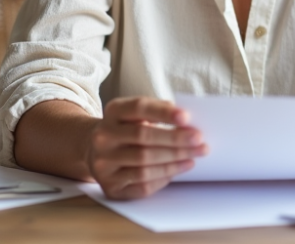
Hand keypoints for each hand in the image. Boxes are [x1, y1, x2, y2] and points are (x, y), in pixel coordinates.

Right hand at [85, 96, 207, 199]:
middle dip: (175, 139)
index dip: (163, 113)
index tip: (187, 118)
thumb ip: (158, 112)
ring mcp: (104, 164)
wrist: (96, 150)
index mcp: (112, 112)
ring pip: (144, 163)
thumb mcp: (135, 114)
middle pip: (143, 137)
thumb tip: (186, 122)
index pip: (139, 108)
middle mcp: (103, 137)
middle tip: (199, 140)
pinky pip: (142, 184)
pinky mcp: (110, 186)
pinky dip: (164, 177)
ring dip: (174, 160)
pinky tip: (179, 169)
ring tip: (194, 156)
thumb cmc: (126, 129)